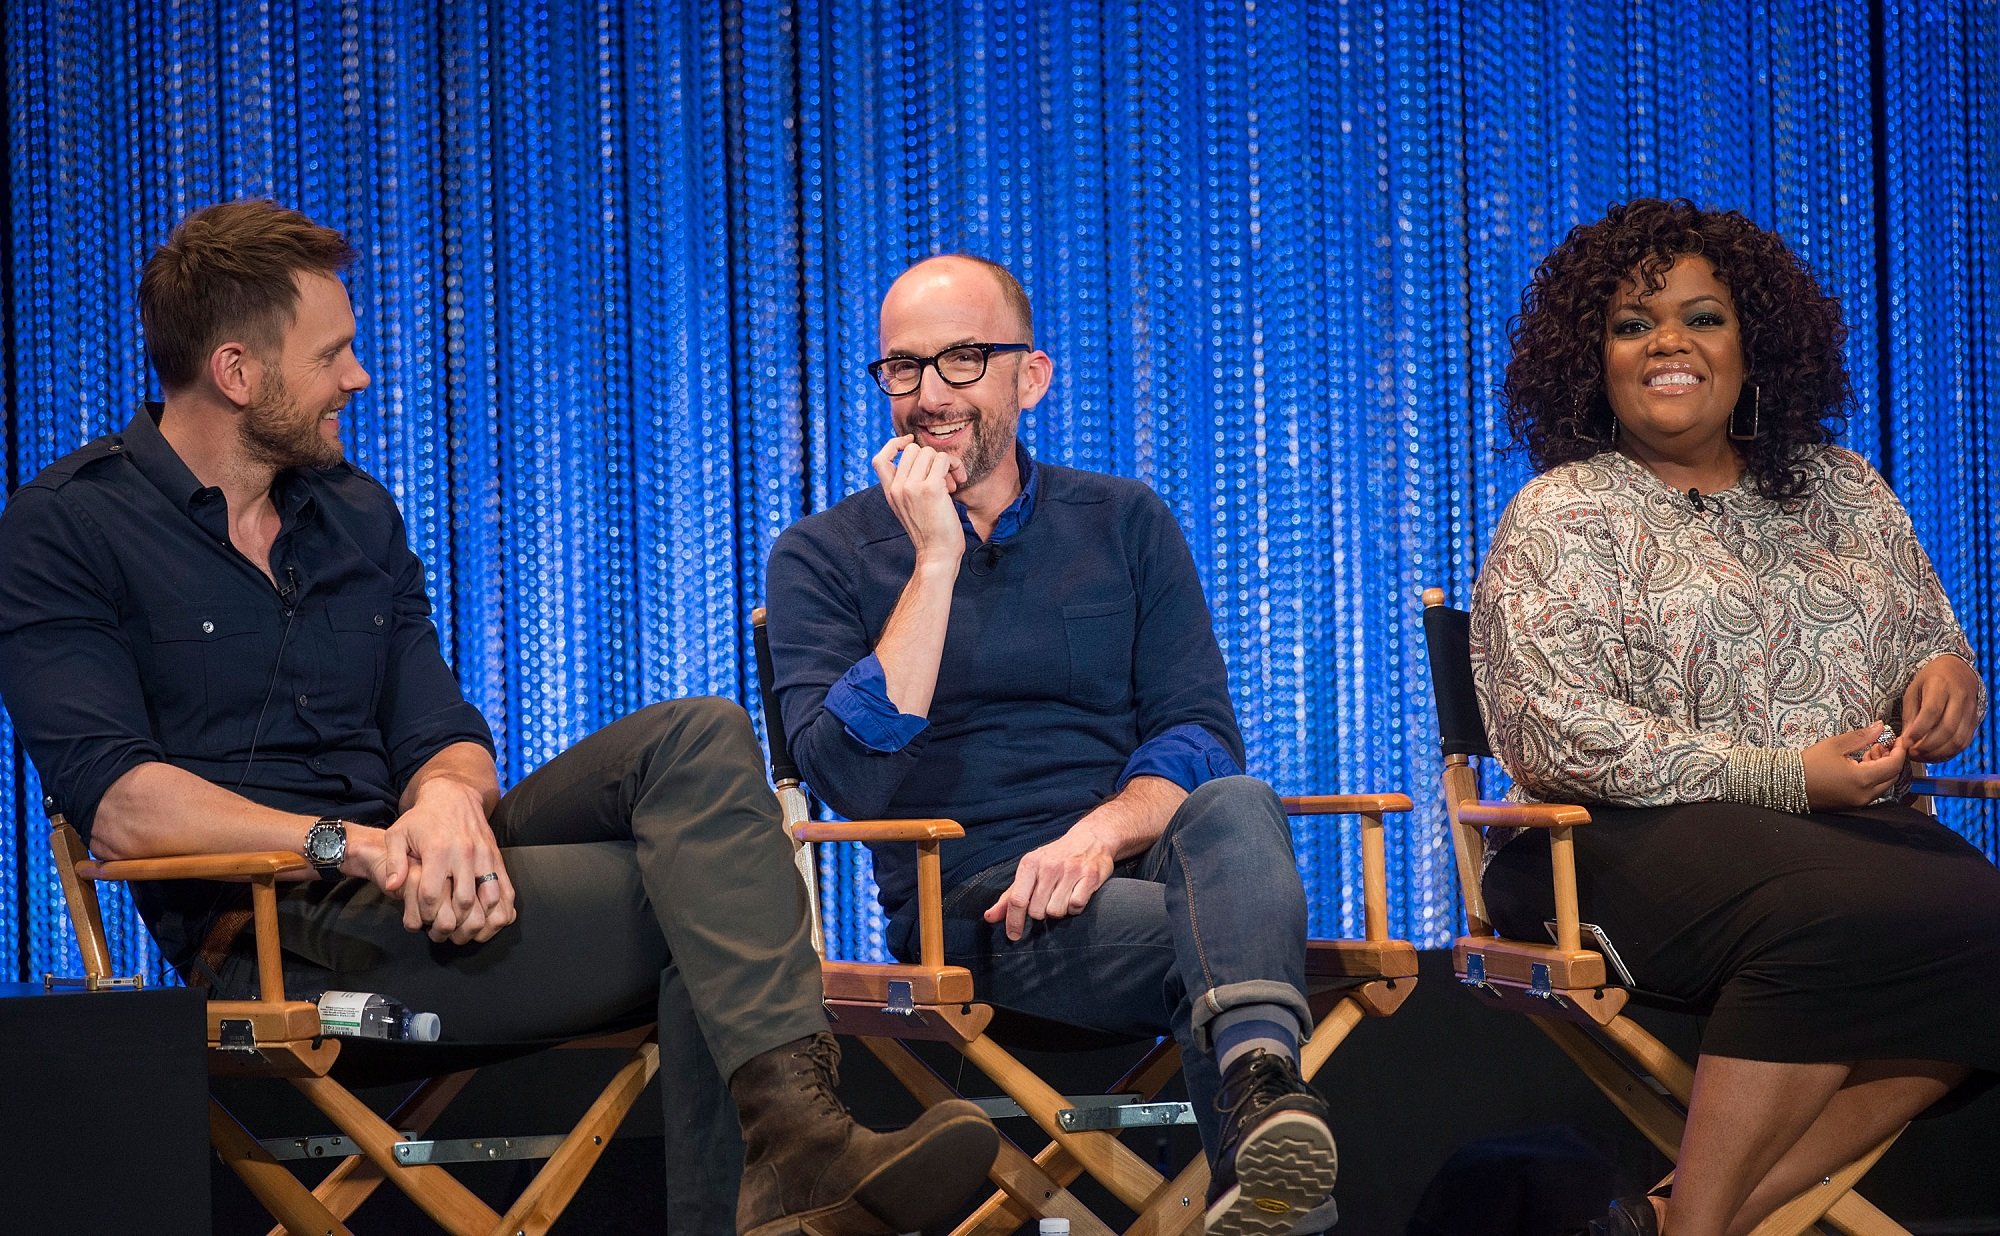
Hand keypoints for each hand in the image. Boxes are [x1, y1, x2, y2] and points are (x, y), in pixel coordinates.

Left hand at [364, 781, 515, 943]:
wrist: (454, 795)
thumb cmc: (422, 819)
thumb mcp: (398, 834)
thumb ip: (394, 862)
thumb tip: (392, 887)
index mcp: (438, 850)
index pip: (432, 893)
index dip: (425, 913)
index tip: (421, 920)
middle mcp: (465, 854)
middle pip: (464, 901)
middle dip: (453, 925)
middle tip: (443, 935)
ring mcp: (485, 856)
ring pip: (491, 899)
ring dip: (480, 922)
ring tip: (467, 934)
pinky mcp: (497, 859)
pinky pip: (507, 889)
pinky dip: (503, 910)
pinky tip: (491, 922)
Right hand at [872, 435, 967, 566]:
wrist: (937, 554)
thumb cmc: (930, 532)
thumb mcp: (909, 508)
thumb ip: (908, 486)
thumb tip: (923, 459)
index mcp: (890, 493)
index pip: (879, 459)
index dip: (894, 445)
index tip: (909, 442)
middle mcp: (897, 488)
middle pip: (913, 450)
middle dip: (931, 459)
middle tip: (942, 478)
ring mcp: (912, 487)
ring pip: (930, 452)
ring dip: (946, 463)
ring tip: (951, 484)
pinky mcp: (931, 488)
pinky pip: (944, 459)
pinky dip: (955, 466)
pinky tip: (958, 482)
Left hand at [982, 817, 1117, 941]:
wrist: (1091, 837)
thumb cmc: (1055, 858)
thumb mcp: (1030, 870)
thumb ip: (1009, 896)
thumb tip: (989, 917)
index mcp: (1030, 863)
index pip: (1017, 899)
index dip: (1013, 921)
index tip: (1013, 936)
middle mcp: (1049, 866)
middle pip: (1037, 911)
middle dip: (1040, 913)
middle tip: (1047, 900)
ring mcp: (1070, 871)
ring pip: (1056, 912)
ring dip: (1058, 910)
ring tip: (1062, 896)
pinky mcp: (1090, 877)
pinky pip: (1076, 907)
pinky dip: (1075, 908)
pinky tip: (1075, 895)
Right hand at [1803, 723, 1907, 809]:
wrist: (1787, 782)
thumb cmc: (1810, 762)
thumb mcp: (1836, 745)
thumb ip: (1862, 736)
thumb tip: (1880, 727)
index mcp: (1863, 779)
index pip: (1894, 765)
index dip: (1899, 750)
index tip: (1897, 739)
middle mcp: (1865, 794)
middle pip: (1892, 776)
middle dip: (1891, 759)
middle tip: (1881, 745)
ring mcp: (1859, 802)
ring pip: (1883, 784)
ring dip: (1882, 768)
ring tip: (1869, 753)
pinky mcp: (1852, 804)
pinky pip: (1871, 791)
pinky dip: (1873, 778)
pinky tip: (1860, 765)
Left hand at [1900, 655, 1983, 761]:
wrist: (1957, 669)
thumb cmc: (1930, 679)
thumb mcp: (1913, 690)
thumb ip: (1910, 714)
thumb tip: (1906, 740)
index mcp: (1940, 686)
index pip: (1931, 712)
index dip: (1918, 731)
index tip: (1905, 743)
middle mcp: (1959, 698)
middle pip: (1947, 729)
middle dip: (1928, 746)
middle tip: (1912, 754)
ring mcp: (1970, 710)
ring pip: (1958, 739)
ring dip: (1939, 753)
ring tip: (1922, 757)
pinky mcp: (1975, 720)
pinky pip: (1965, 741)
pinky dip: (1950, 753)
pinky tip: (1935, 755)